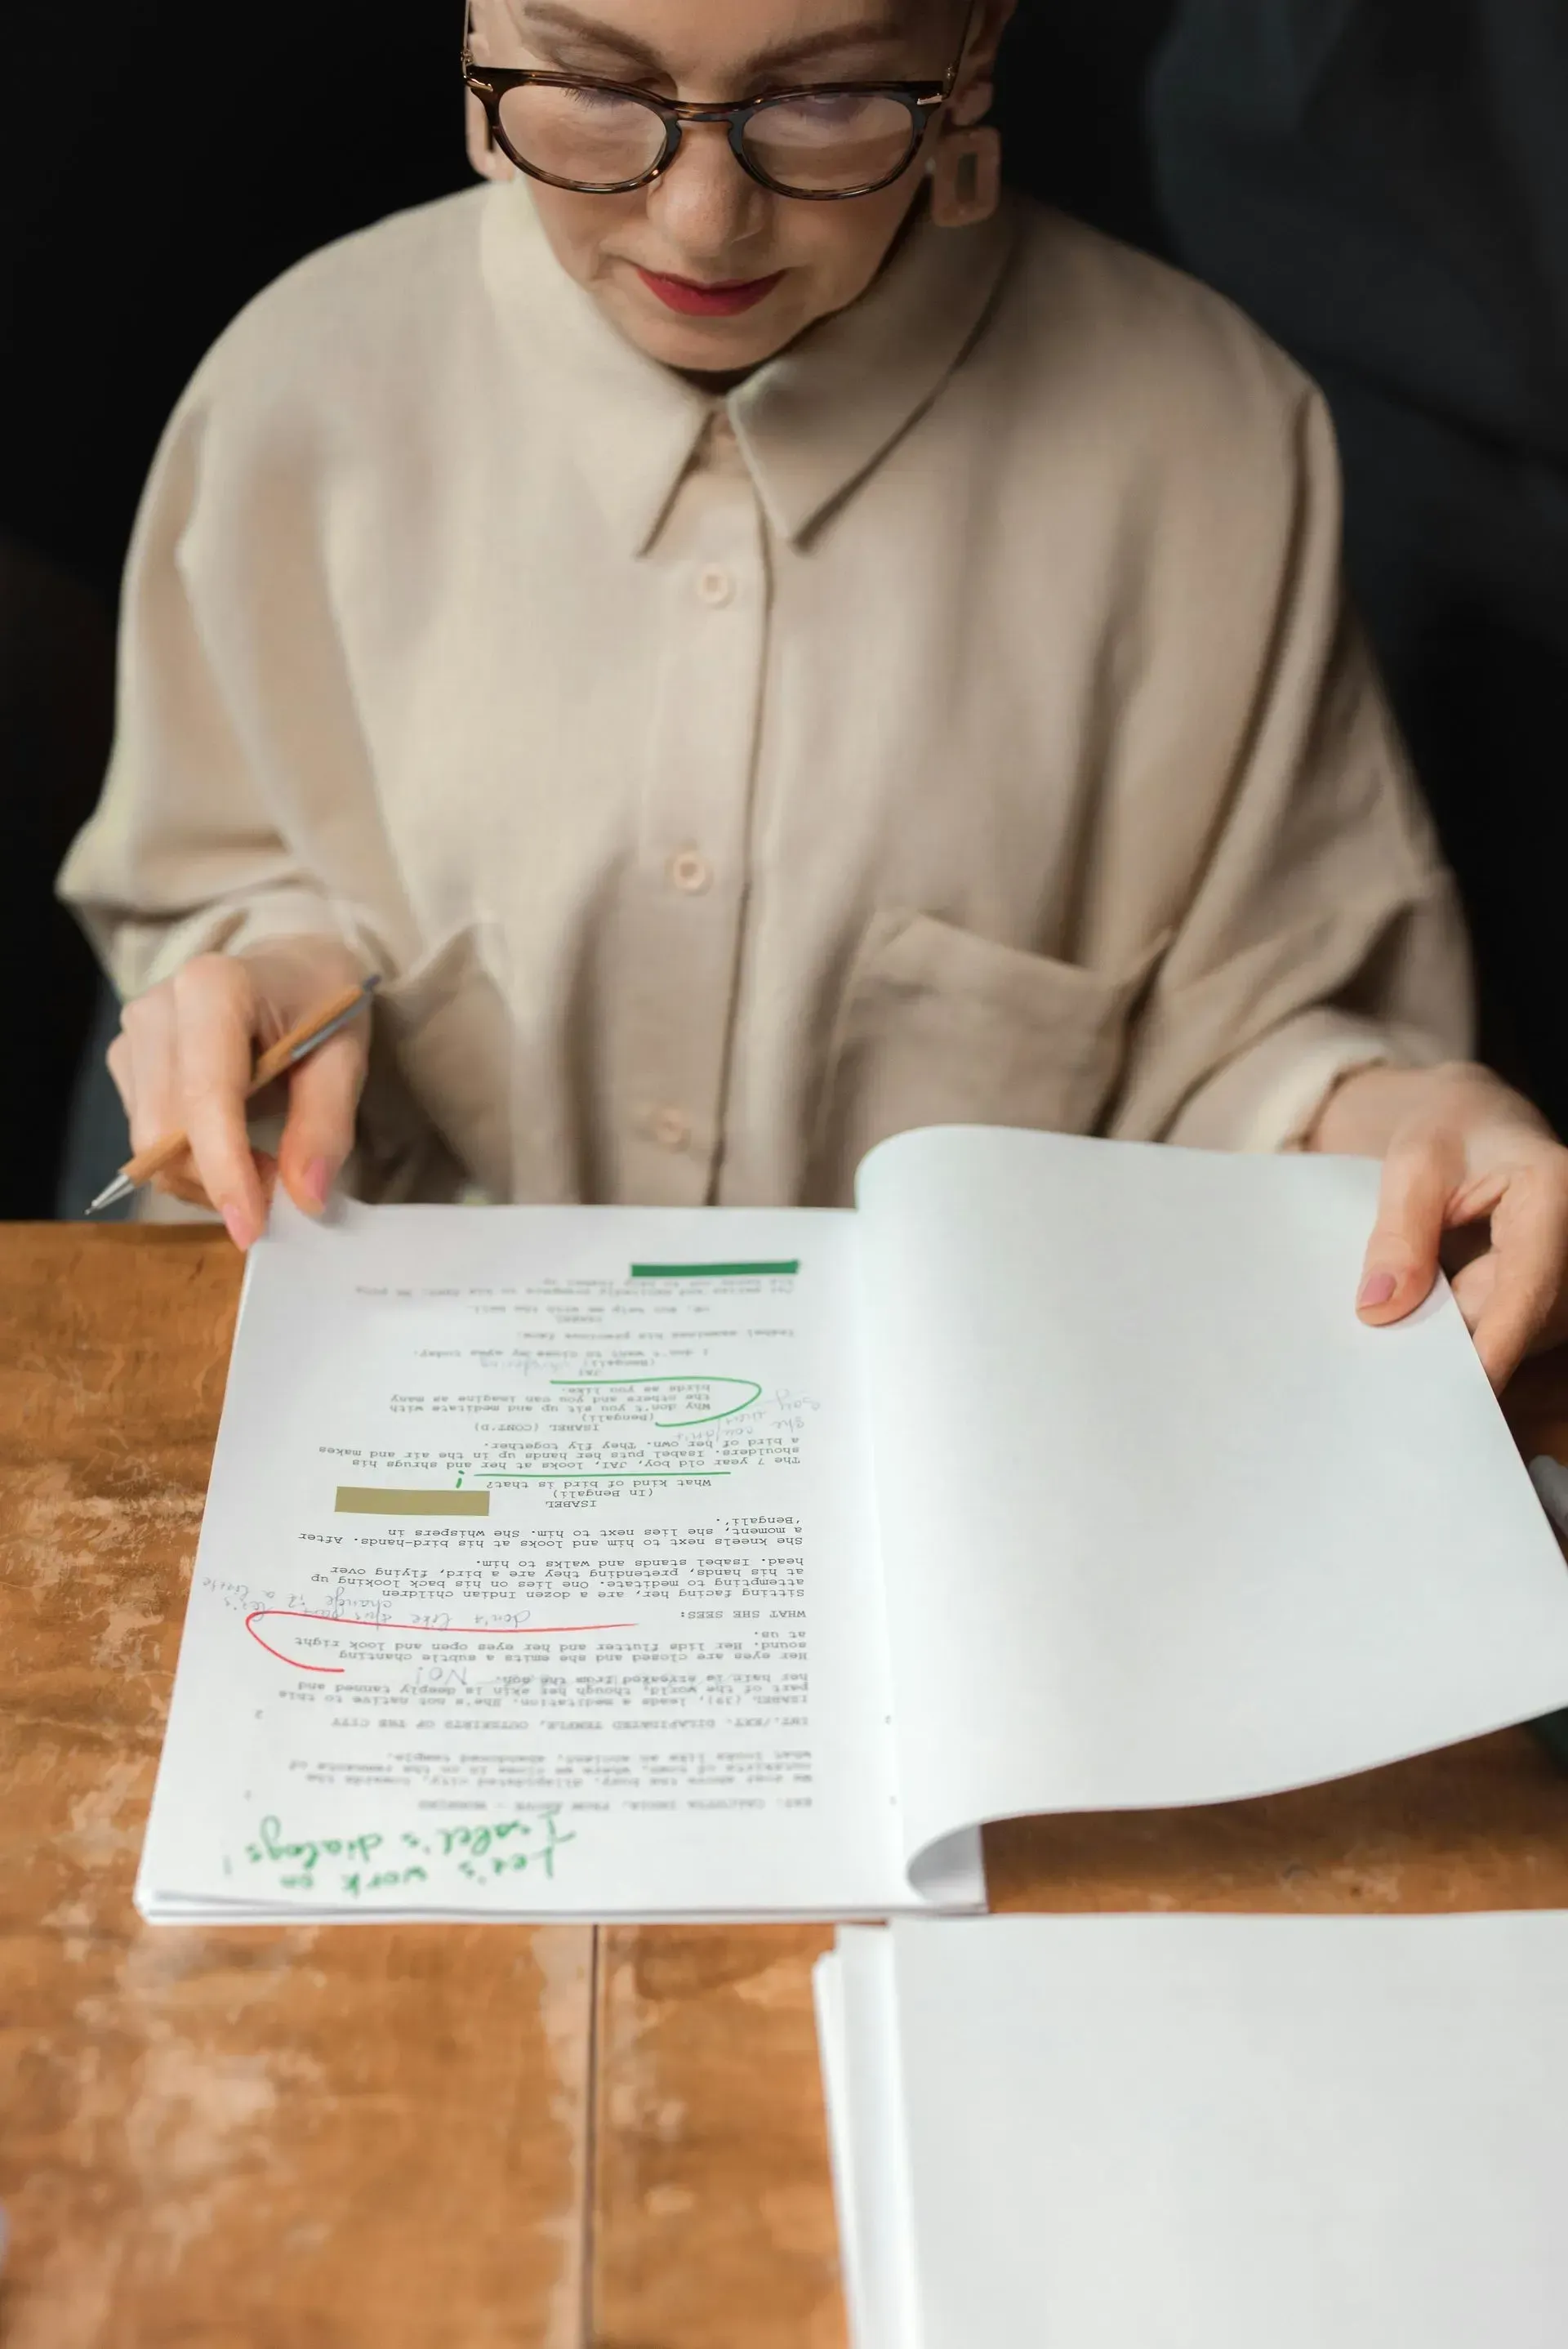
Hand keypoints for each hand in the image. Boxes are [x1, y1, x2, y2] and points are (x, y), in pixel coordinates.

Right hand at [107, 937, 370, 1248]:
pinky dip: (191, 1161)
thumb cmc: (320, 1005)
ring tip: (263, 1161)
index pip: (205, 1097)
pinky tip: (232, 1145)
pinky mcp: (125, 1060)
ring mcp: (133, 1034)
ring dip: (206, 1176)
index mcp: (214, 988)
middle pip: (166, 1131)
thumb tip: (306, 1198)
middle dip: (220, 1179)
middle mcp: (158, 1007)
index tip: (252, 1226)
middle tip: (281, 1189)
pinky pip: (147, 1138)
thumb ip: (326, 1125)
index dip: (225, 1170)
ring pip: (150, 1144)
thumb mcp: (345, 1057)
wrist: (290, 968)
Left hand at [1310, 1061, 1567, 1388]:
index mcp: (1551, 1192)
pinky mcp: (1549, 1299)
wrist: (1476, 1125)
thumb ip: (1398, 1233)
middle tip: (1382, 1360)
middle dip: (1453, 1344)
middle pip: (1517, 1319)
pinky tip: (1422, 1324)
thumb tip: (1380, 1309)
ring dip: (1454, 1339)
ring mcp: (1565, 1276)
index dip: (1499, 1341)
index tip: (1468, 1386)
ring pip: (1512, 1335)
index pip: (1528, 1283)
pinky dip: (1463, 1337)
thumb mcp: (1410, 1165)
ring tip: (1398, 1323)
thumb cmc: (1446, 1133)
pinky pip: (1507, 1334)